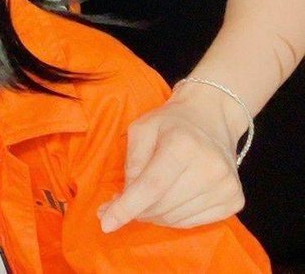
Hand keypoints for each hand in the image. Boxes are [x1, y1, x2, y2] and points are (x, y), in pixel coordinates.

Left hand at [98, 89, 244, 230]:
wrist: (211, 118)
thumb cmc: (170, 123)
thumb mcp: (141, 130)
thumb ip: (131, 163)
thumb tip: (121, 200)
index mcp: (183, 145)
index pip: (151, 186)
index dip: (127, 207)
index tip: (106, 223)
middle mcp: (210, 168)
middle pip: (162, 206)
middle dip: (136, 209)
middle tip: (123, 200)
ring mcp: (226, 186)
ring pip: (176, 219)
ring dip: (154, 214)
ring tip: (147, 197)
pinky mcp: (234, 200)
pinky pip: (193, 222)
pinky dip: (173, 217)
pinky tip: (170, 199)